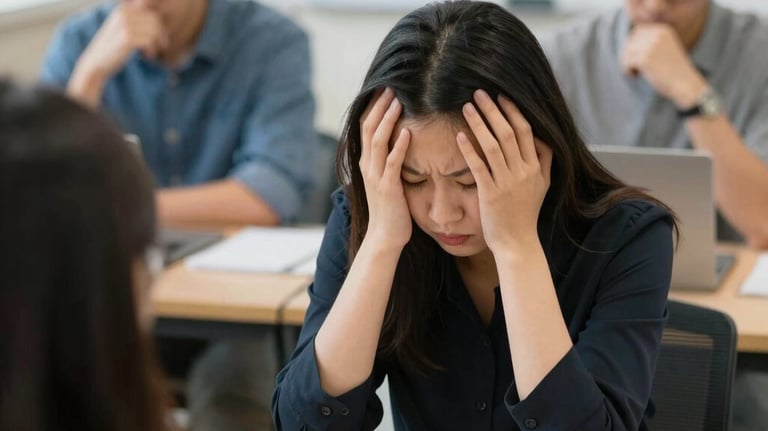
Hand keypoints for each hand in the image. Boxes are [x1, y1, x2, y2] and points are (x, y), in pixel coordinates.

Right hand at [76, 3, 168, 80]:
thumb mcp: (124, 29)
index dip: (159, 29)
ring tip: (148, 53)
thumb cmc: (113, 48)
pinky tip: (145, 56)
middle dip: (160, 37)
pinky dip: (151, 51)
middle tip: (156, 48)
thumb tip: (160, 21)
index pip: (152, 15)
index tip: (157, 41)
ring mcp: (125, 24)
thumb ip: (139, 22)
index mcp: (124, 8)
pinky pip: (151, 42)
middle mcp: (124, 12)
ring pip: (155, 32)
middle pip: (156, 22)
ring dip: (156, 45)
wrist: (95, 63)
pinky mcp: (127, 37)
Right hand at [358, 88, 411, 249]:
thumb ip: (389, 161)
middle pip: (369, 127)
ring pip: (378, 140)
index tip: (385, 89)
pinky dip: (400, 146)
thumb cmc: (390, 210)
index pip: (366, 127)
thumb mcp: (386, 181)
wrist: (384, 237)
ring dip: (388, 119)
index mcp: (367, 162)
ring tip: (399, 101)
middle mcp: (368, 165)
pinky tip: (409, 132)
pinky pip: (392, 162)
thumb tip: (400, 143)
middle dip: (380, 106)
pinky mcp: (387, 187)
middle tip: (391, 86)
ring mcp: (376, 176)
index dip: (374, 107)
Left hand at [457, 90, 551, 255]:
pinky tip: (459, 136)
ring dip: (479, 124)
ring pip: (493, 146)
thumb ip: (544, 161)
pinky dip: (469, 150)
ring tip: (467, 107)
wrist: (517, 242)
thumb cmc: (525, 214)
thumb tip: (542, 138)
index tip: (501, 96)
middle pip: (509, 133)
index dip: (513, 111)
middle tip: (479, 93)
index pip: (526, 131)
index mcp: (535, 167)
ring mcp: (507, 182)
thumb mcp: (543, 185)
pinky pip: (479, 167)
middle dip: (493, 110)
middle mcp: (523, 172)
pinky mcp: (490, 194)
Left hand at [621, 23, 706, 107]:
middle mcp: (657, 35)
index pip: (637, 31)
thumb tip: (627, 43)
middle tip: (636, 67)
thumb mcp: (665, 48)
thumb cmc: (674, 71)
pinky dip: (628, 71)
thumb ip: (651, 42)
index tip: (638, 57)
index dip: (633, 45)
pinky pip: (626, 63)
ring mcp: (650, 46)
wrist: (685, 84)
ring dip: (628, 63)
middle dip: (629, 55)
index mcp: (663, 30)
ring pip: (626, 52)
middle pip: (630, 41)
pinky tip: (636, 75)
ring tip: (637, 72)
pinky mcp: (644, 58)